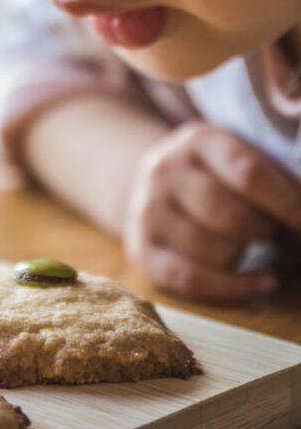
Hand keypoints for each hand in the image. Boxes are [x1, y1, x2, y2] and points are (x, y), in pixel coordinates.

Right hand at [123, 120, 300, 302]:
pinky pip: (194, 281)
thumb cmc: (215, 174)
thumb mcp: (240, 156)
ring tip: (246, 242)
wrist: (152, 181)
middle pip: (231, 216)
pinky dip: (235, 289)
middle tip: (271, 230)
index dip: (288, 204)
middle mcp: (164, 170)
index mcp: (198, 140)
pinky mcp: (142, 250)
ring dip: (245, 255)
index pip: (248, 173)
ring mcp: (147, 210)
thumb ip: (275, 180)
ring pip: (216, 251)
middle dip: (265, 231)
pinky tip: (260, 281)